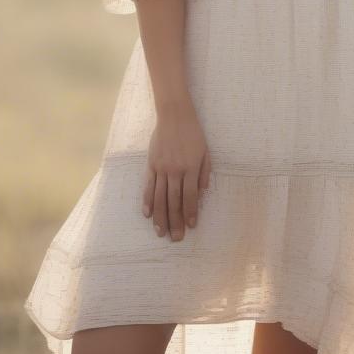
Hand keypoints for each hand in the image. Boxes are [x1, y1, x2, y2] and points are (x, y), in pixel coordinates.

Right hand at [142, 104, 211, 240]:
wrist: (174, 114)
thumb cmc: (193, 133)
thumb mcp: (206, 151)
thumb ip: (205, 172)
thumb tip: (201, 193)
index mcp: (191, 168)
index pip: (191, 196)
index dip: (191, 212)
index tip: (191, 227)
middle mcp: (175, 170)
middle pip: (174, 201)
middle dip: (176, 221)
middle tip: (176, 238)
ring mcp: (161, 168)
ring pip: (160, 197)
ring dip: (160, 217)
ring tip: (161, 232)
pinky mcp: (151, 164)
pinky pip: (149, 186)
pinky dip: (148, 201)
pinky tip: (147, 214)